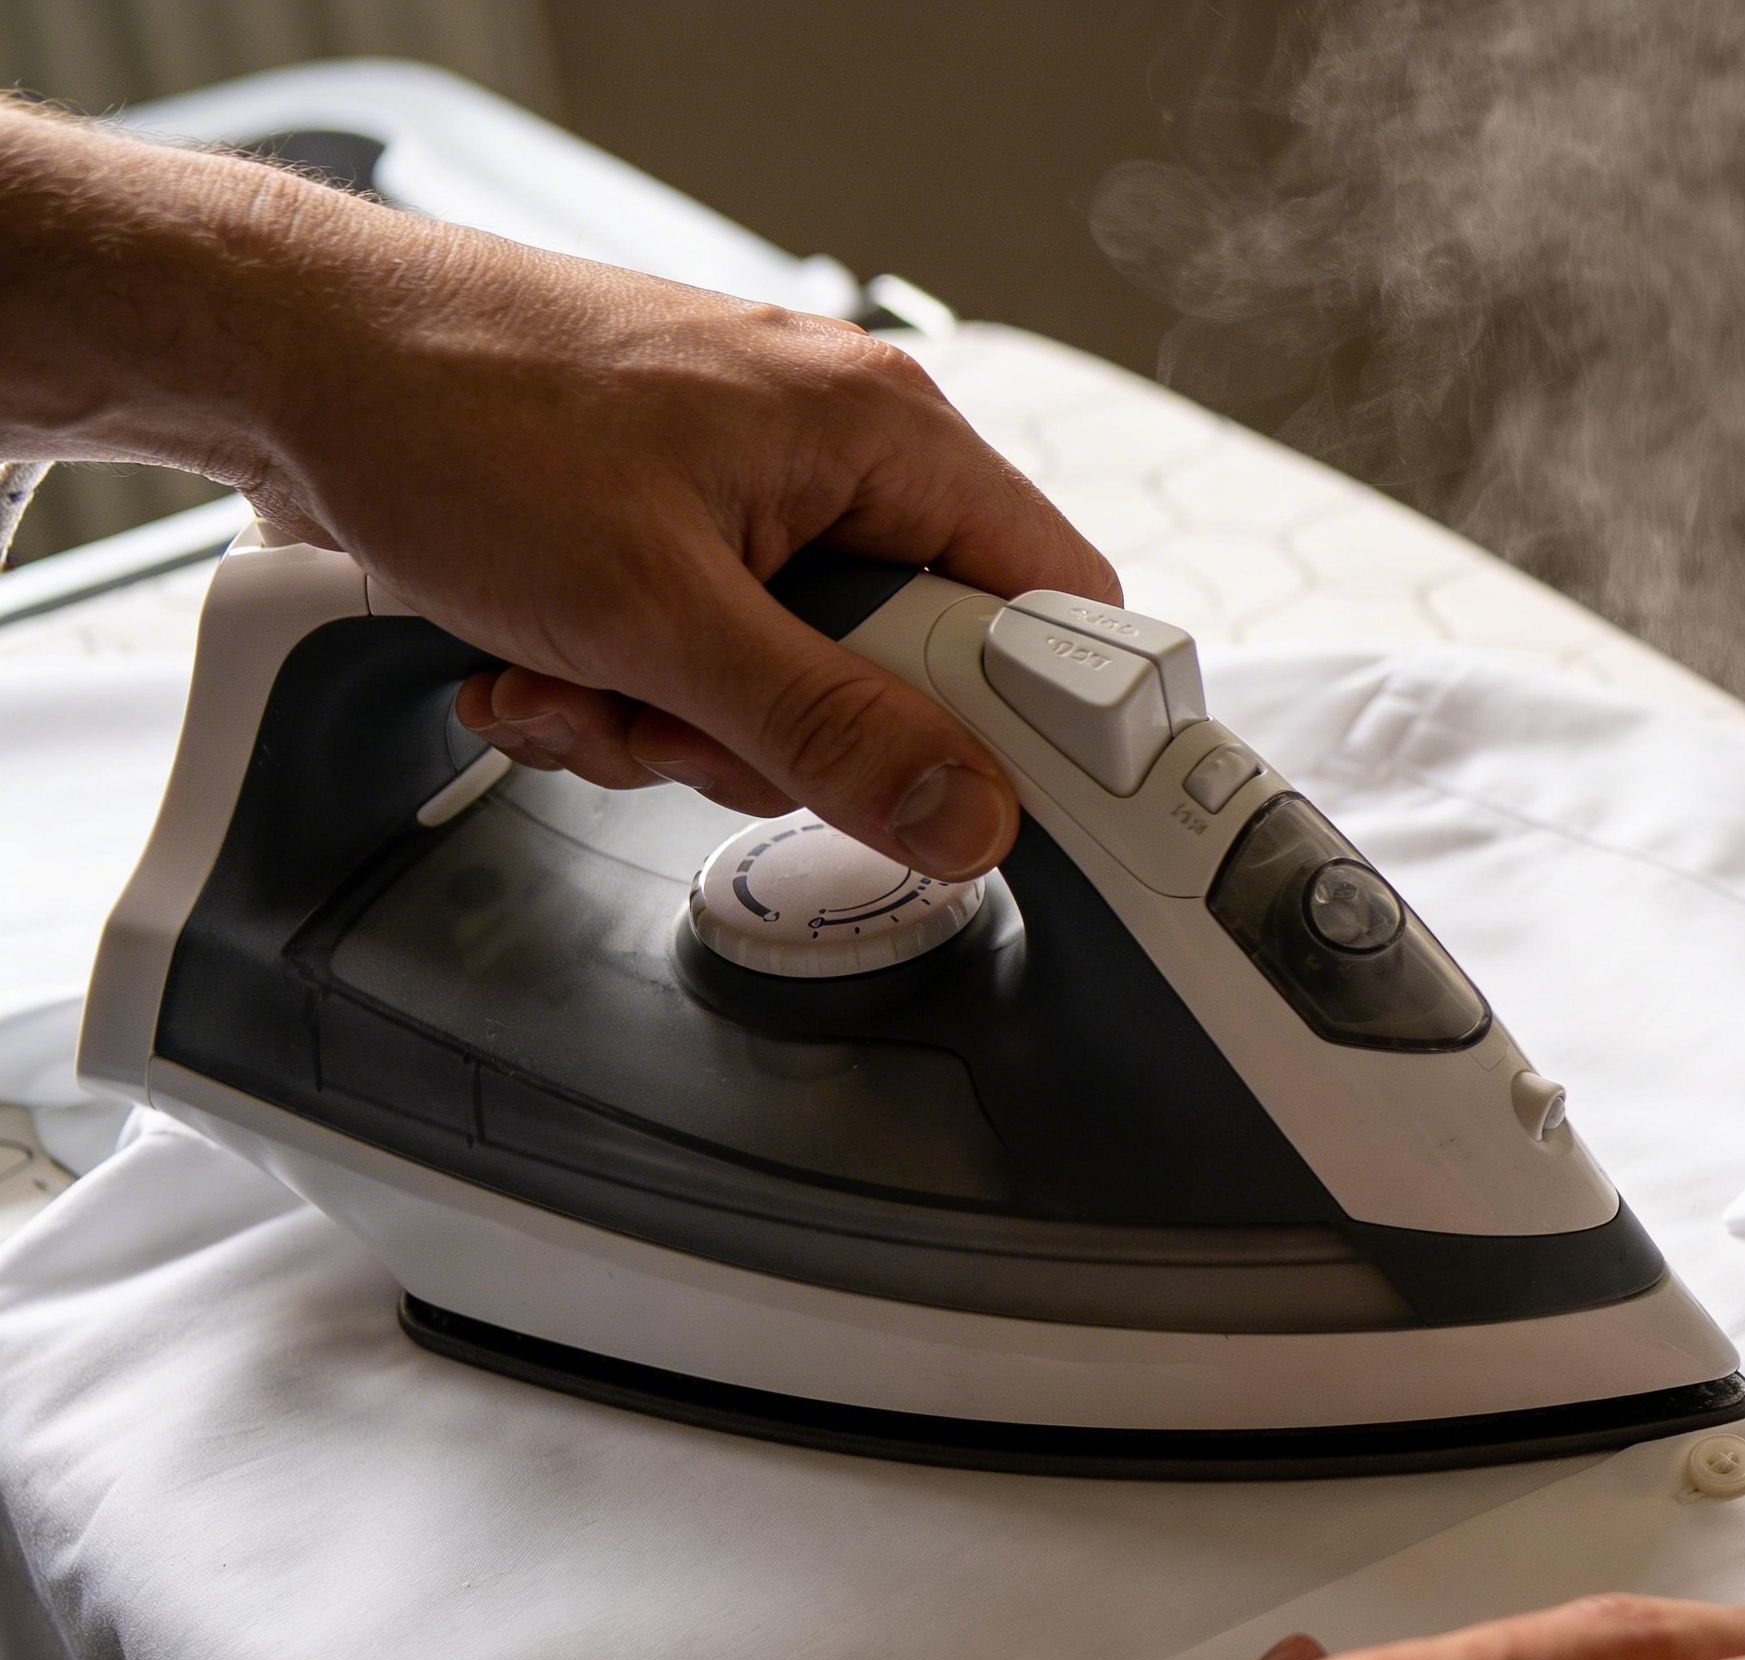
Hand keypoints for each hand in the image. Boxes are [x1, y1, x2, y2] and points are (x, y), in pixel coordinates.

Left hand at [0, 107, 1108, 873]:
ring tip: (578, 679)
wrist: (282, 350)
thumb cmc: (453, 411)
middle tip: (686, 726)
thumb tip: (968, 815)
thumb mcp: (653, 615)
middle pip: (912, 667)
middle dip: (787, 735)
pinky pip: (714, 649)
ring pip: (798, 677)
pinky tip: (545, 661)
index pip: (1054, 607)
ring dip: (680, 722)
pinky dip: (627, 686)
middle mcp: (840, 446)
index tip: (971, 804)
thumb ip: (825, 729)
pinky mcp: (677, 514)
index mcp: (884, 435)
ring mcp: (756, 481)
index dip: (1031, 724)